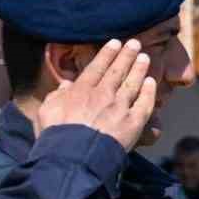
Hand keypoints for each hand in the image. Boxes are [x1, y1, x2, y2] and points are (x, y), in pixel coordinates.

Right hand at [37, 39, 156, 152]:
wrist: (74, 156)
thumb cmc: (56, 136)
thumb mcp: (47, 111)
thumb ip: (57, 95)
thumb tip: (66, 85)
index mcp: (81, 91)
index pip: (97, 67)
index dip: (107, 54)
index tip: (115, 43)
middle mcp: (103, 95)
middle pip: (117, 71)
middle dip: (126, 55)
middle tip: (135, 43)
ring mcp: (120, 108)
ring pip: (132, 84)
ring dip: (139, 69)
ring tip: (145, 57)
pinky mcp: (133, 123)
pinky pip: (144, 104)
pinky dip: (149, 92)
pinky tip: (151, 82)